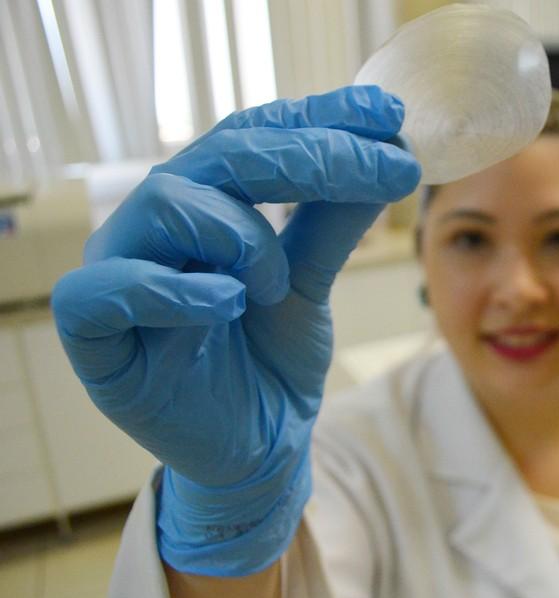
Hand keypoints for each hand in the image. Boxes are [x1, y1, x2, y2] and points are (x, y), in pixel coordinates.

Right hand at [51, 86, 419, 575]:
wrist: (256, 450)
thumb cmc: (272, 361)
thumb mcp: (310, 284)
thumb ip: (332, 222)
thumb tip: (384, 154)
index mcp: (208, 203)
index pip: (257, 135)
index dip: (319, 117)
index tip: (388, 113)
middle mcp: (160, 224)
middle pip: (223, 155)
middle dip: (312, 157)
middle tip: (384, 168)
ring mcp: (121, 272)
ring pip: (167, 201)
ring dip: (243, 234)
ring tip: (273, 286)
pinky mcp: (95, 334)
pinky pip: (109, 288)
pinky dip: (174, 289)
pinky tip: (229, 303)